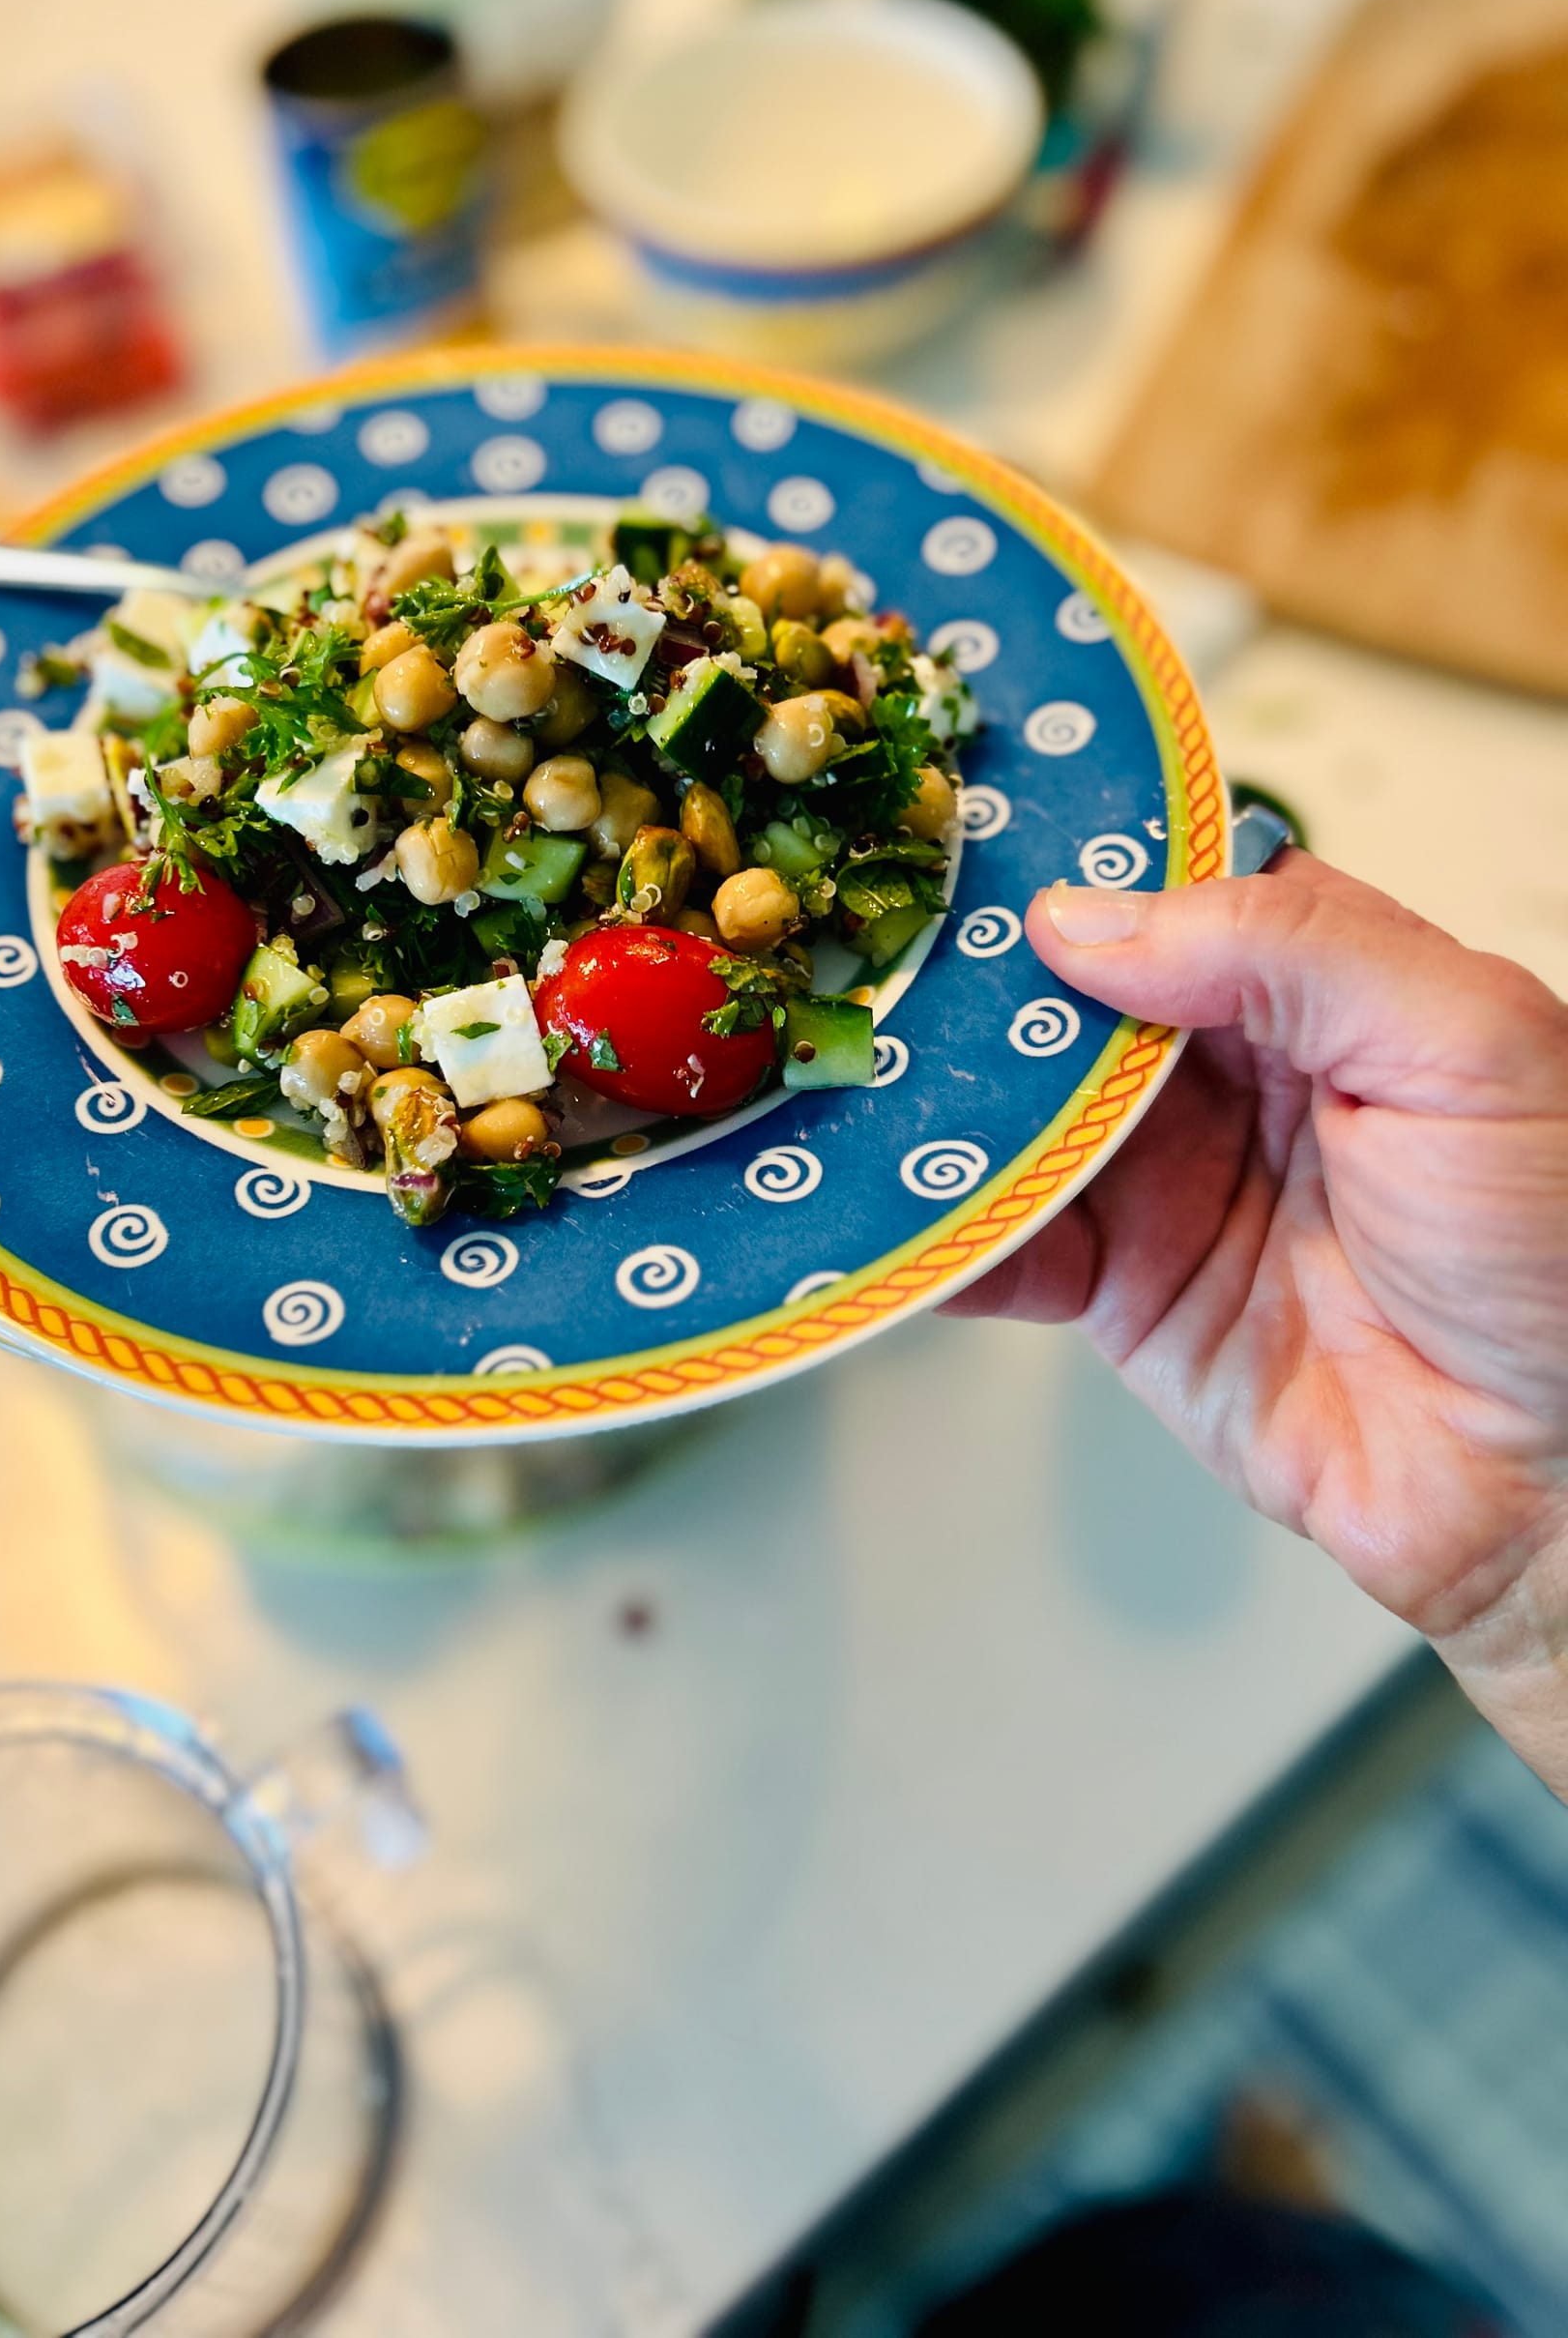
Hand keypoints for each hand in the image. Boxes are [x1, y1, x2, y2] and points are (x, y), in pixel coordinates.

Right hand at [947, 852, 1567, 1796]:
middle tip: (865, 964)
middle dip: (969, 987)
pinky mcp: (1125, 1297)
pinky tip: (883, 1211)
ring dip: (933, 1106)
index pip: (1164, 898)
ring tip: (843, 1076)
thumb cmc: (1559, 1253)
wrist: (1553, 1483)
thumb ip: (1290, 952)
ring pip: (1016, 1120)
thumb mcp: (1463, 1045)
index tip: (959, 857)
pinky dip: (939, 1235)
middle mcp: (1229, 1075)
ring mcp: (1167, 1184)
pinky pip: (1010, 1252)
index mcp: (1318, 987)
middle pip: (1064, 1006)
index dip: (1069, 874)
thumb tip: (1093, 920)